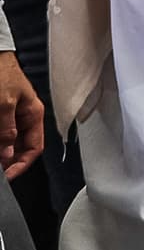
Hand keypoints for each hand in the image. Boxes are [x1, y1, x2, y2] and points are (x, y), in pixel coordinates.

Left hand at [0, 52, 43, 179]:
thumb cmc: (1, 73)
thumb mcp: (4, 103)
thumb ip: (7, 131)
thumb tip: (7, 155)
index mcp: (33, 115)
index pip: (34, 148)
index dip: (21, 164)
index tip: (7, 176)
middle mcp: (24, 117)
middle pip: (20, 147)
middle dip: (8, 160)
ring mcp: (11, 116)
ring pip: (8, 141)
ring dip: (1, 151)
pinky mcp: (1, 112)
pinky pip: (1, 133)